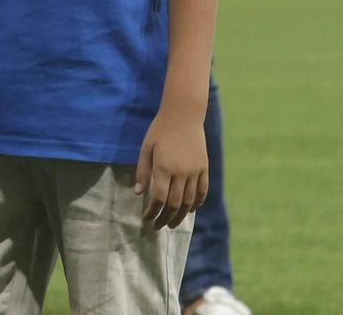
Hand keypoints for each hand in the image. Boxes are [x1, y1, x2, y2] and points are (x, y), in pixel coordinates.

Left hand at [134, 108, 208, 229]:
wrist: (183, 115)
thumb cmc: (160, 130)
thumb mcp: (146, 148)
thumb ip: (142, 171)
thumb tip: (138, 193)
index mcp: (163, 167)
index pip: (158, 198)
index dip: (152, 212)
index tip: (146, 219)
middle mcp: (181, 172)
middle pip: (174, 204)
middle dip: (165, 218)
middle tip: (158, 227)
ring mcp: (195, 170)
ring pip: (189, 201)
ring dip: (180, 216)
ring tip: (172, 224)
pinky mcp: (204, 167)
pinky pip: (202, 191)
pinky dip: (197, 203)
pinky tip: (190, 211)